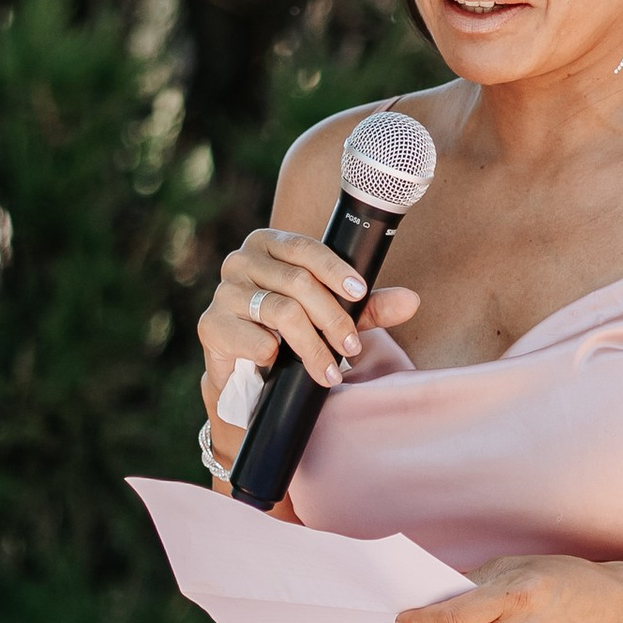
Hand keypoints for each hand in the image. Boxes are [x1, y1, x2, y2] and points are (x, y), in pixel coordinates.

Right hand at [197, 227, 419, 479]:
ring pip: (281, 312)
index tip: (360, 293)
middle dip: (332, 318)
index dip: (335, 270)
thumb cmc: (290, 336)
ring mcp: (223, 291)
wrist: (246, 378)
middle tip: (352, 347)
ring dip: (312, 346)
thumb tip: (412, 301)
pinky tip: (278, 365)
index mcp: (270, 245)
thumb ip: (368, 307)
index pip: (307, 248)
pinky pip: (255, 338)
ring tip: (329, 371)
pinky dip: (273, 354)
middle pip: (298, 283)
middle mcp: (241, 260)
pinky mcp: (211, 325)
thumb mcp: (332, 317)